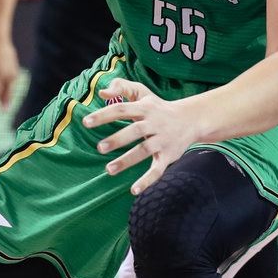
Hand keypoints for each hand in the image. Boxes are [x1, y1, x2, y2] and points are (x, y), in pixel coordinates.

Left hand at [82, 79, 202, 194]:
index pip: (122, 109)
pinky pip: (158, 169)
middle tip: (99, 148)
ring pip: (144, 150)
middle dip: (118, 139)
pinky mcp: (168, 156)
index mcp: (144, 108)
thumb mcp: (142, 93)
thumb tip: (101, 93)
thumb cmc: (158, 106)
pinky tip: (134, 190)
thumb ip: (122, 87)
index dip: (104, 115)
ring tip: (109, 170)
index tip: (86, 122)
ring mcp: (162, 140)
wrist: (191, 119)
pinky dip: (147, 180)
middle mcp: (154, 123)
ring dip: (127, 160)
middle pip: (135, 131)